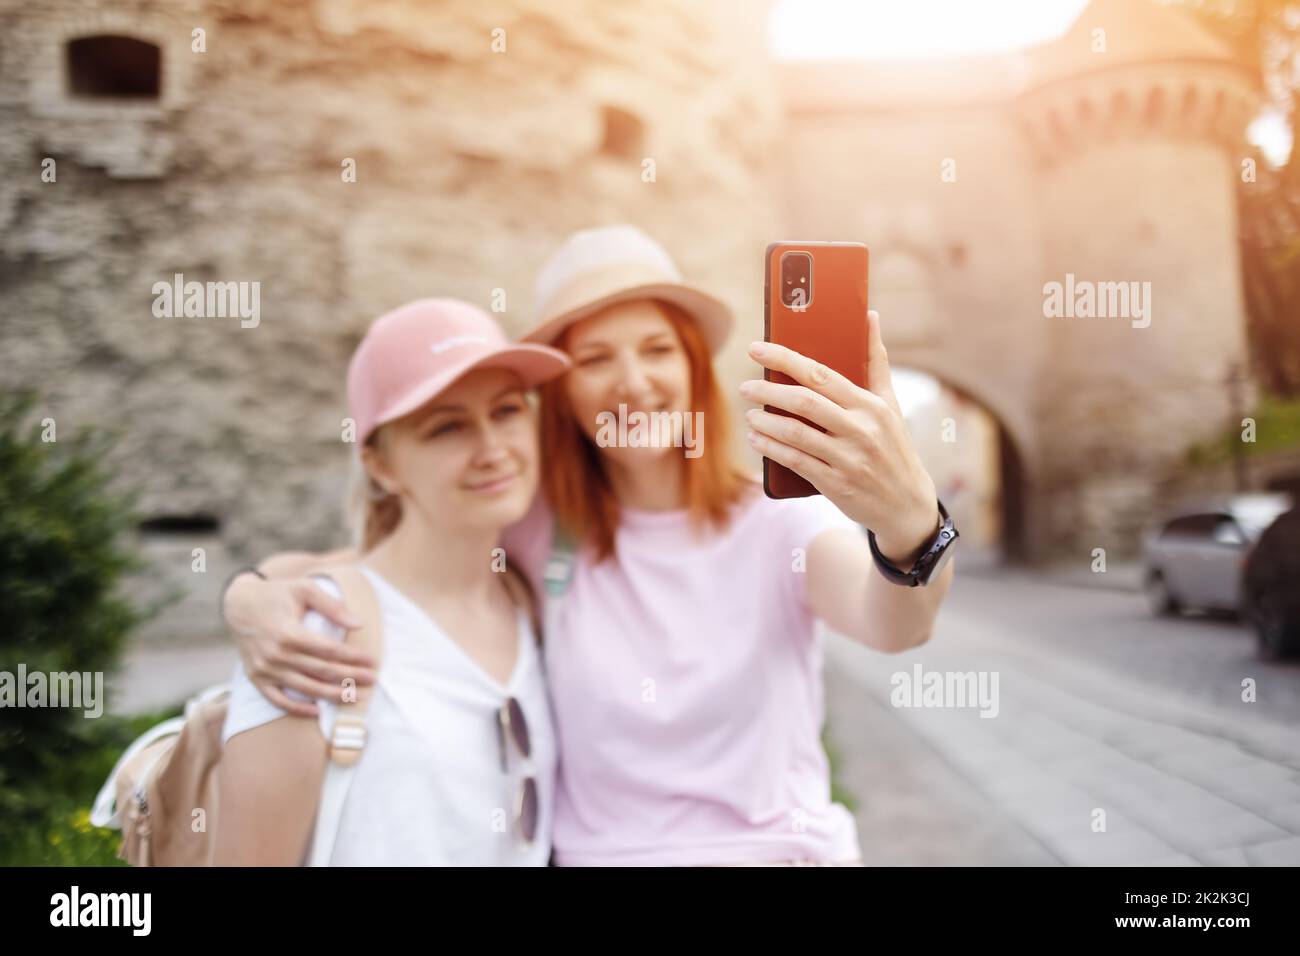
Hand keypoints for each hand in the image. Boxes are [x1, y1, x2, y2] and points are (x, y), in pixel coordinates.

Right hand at [223, 572, 376, 716]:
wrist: (239, 604)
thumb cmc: (277, 594)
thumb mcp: (305, 589)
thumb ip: (332, 606)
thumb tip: (359, 624)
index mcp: (289, 633)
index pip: (329, 651)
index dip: (353, 658)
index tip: (372, 661)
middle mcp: (276, 654)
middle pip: (321, 671)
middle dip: (350, 677)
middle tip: (373, 680)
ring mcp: (265, 669)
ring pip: (305, 688)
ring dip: (332, 695)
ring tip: (354, 697)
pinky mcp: (256, 678)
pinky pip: (278, 700)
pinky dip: (298, 708)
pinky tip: (318, 710)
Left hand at [740, 309, 939, 566]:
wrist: (907, 505)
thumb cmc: (894, 447)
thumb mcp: (891, 404)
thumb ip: (876, 362)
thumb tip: (869, 316)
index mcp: (871, 405)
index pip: (821, 374)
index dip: (785, 359)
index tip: (757, 348)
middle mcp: (861, 429)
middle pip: (804, 402)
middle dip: (768, 391)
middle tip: (746, 387)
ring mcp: (848, 458)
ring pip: (795, 434)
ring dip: (765, 422)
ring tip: (750, 414)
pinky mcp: (836, 484)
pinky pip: (795, 461)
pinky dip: (771, 448)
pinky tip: (757, 439)